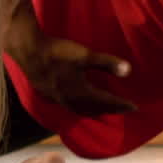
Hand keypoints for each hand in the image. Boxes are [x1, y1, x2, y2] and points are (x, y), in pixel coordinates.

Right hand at [5, 4, 135, 115]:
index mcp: (81, 93)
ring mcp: (58, 98)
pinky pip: (70, 106)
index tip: (134, 107)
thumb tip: (129, 71)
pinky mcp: (49, 94)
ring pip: (81, 110)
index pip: (106, 102)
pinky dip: (80, 107)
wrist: (29, 51)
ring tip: (104, 109)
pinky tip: (79, 101)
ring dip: (95, 111)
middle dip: (110, 110)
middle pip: (95, 109)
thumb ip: (107, 63)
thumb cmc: (57, 52)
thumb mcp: (85, 55)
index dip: (121, 105)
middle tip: (123, 110)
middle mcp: (70, 100)